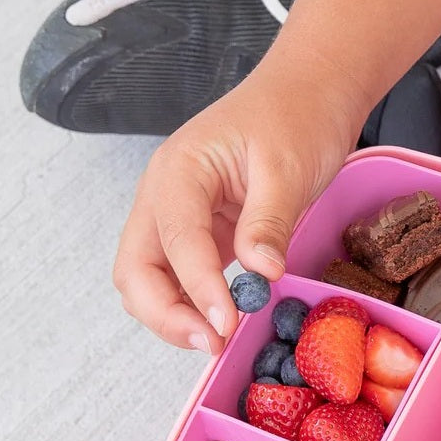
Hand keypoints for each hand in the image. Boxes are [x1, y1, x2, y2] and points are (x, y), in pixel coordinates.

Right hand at [113, 65, 359, 352]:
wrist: (305, 96)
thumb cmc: (295, 119)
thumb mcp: (288, 169)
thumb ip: (268, 221)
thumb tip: (261, 273)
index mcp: (179, 172)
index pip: (175, 240)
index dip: (198, 288)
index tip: (227, 324)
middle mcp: (164, 197)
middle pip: (135, 270)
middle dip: (166, 314)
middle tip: (213, 344)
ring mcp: (176, 218)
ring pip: (149, 281)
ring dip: (174, 317)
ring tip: (219, 340)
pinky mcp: (199, 235)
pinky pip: (178, 280)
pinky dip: (192, 306)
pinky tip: (224, 320)